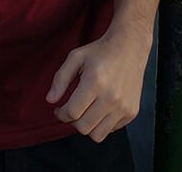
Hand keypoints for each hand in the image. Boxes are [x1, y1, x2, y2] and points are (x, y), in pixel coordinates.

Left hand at [45, 27, 150, 141]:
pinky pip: (110, 130)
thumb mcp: (76, 57)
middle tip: (72, 109)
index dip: (61, 113)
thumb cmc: (100, 51)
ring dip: (87, 126)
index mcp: (95, 81)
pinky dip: (102, 124)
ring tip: (85, 111)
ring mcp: (124, 106)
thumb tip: (50, 100)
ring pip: (97, 135)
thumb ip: (60, 78)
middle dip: (72, 120)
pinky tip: (100, 109)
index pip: (72, 112)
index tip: (59, 109)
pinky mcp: (132, 112)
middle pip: (83, 127)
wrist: (130, 46)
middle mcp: (111, 97)